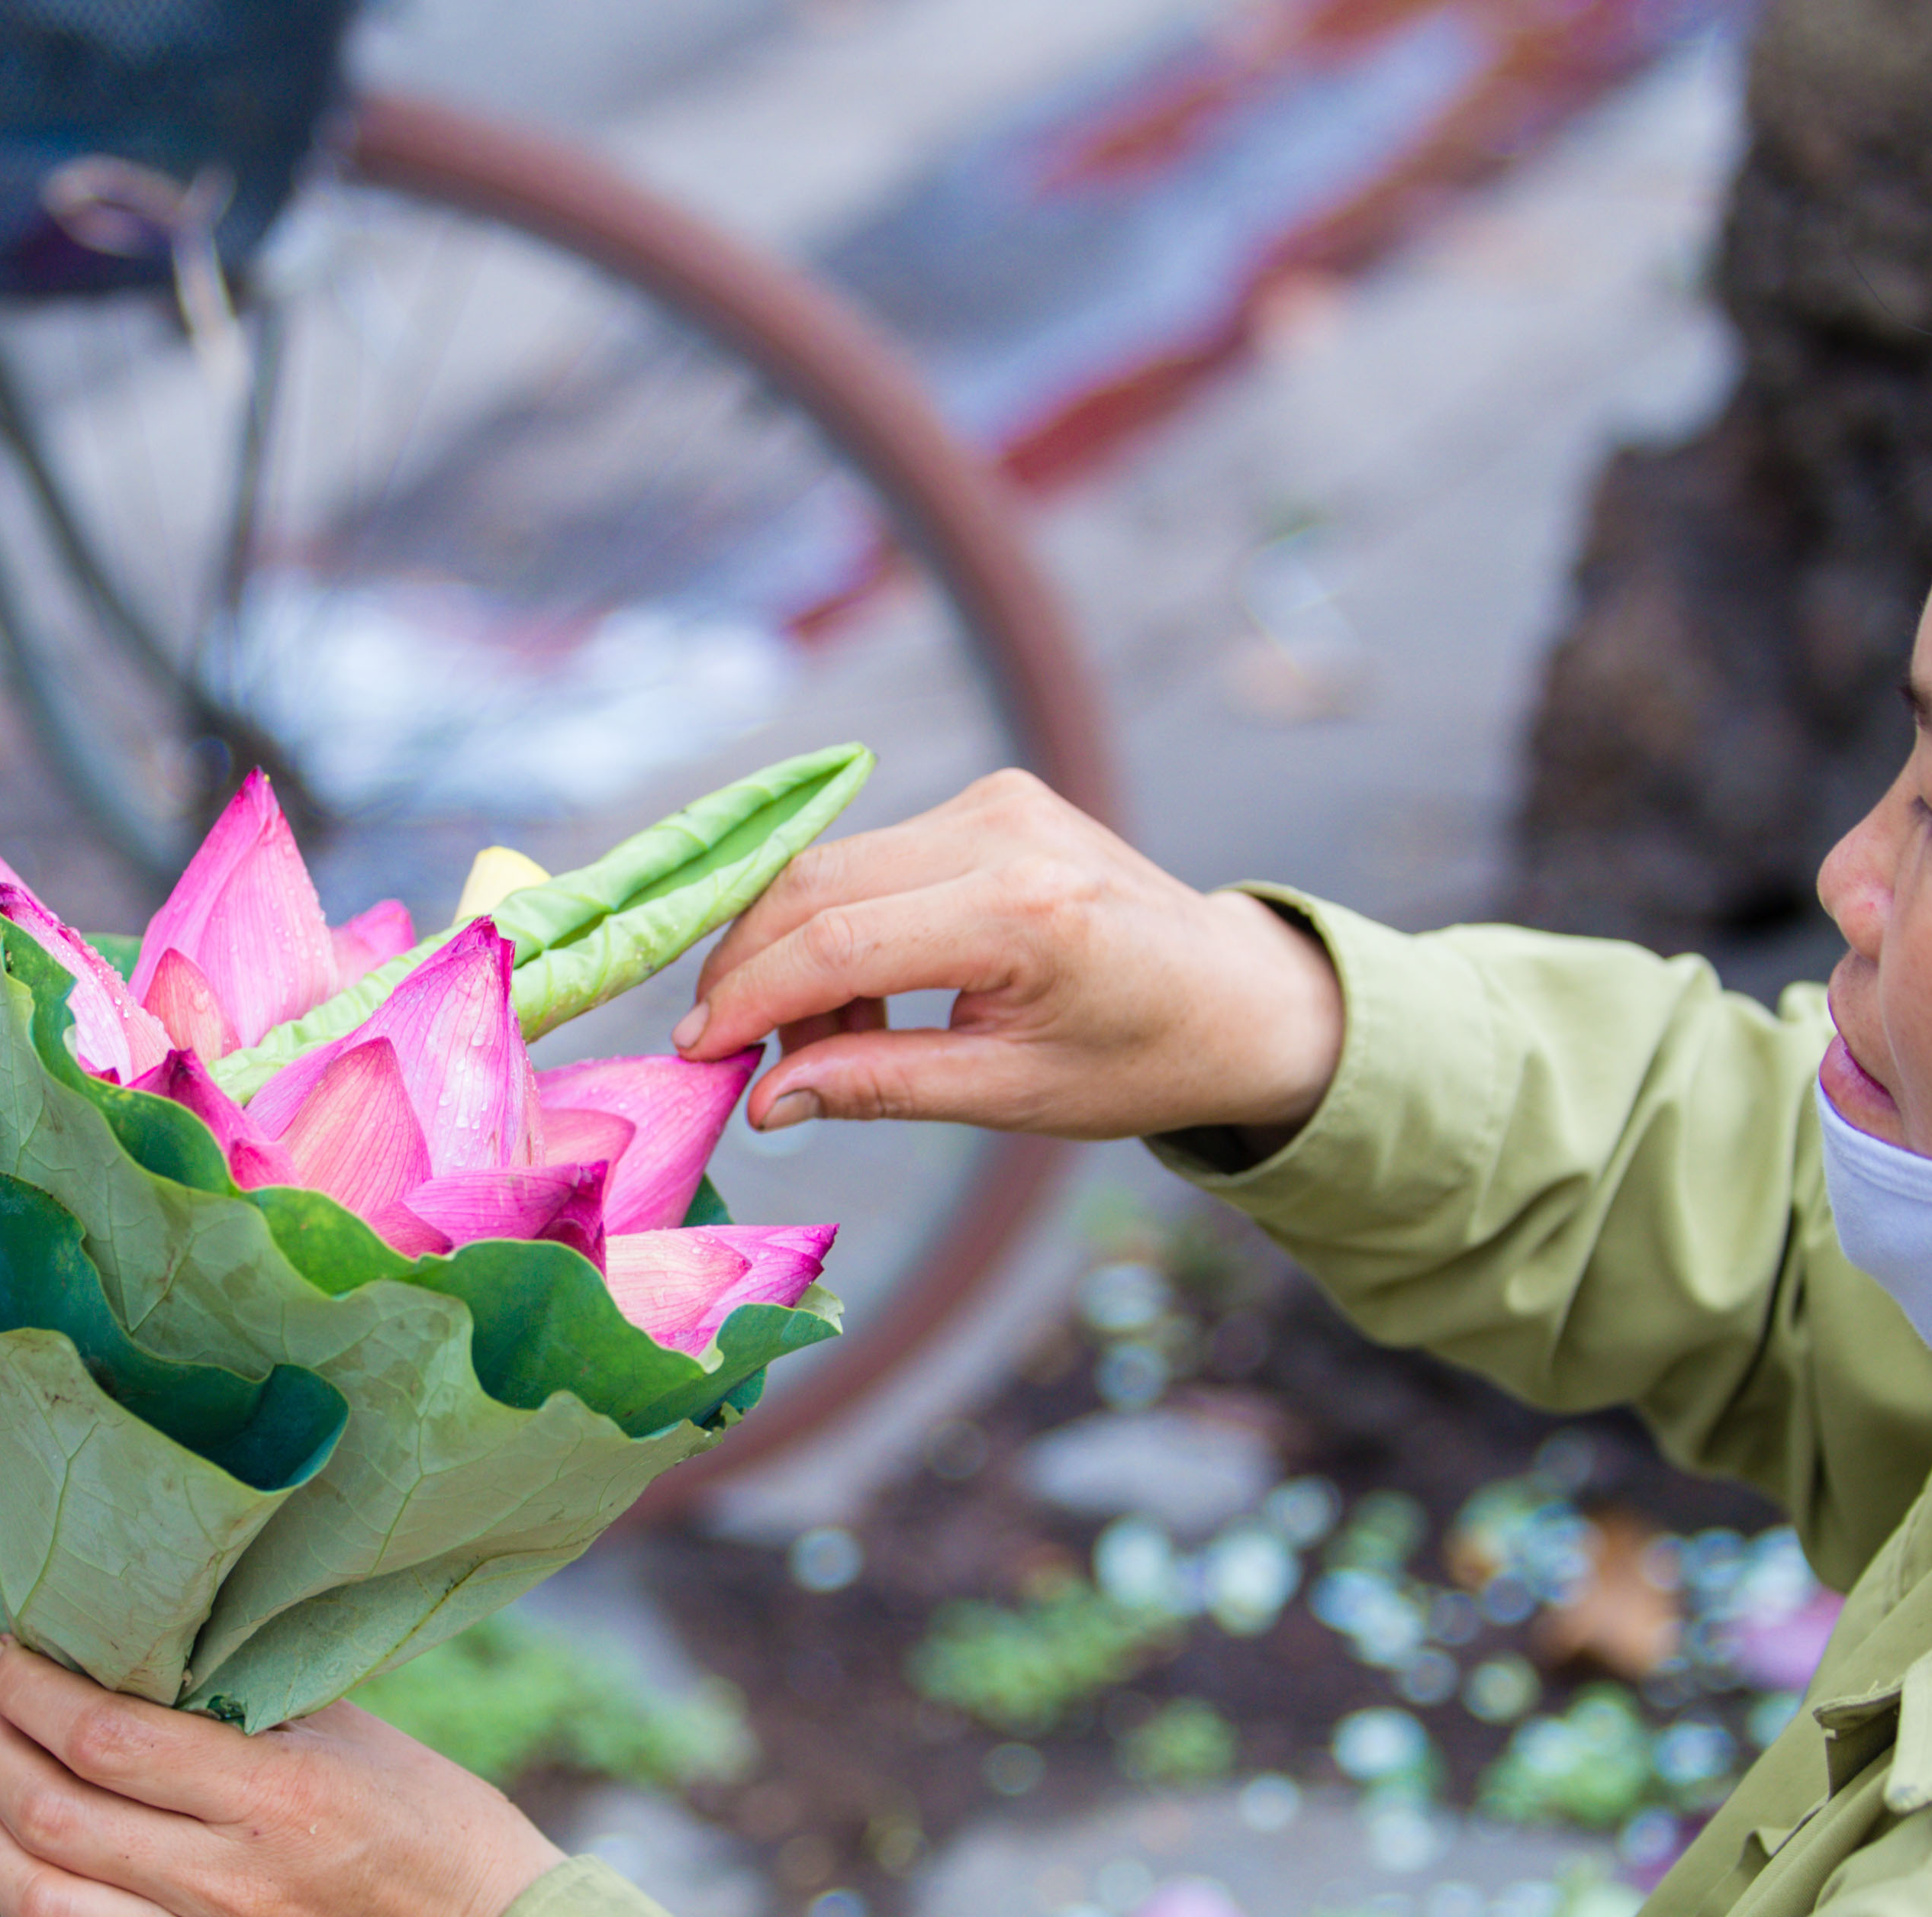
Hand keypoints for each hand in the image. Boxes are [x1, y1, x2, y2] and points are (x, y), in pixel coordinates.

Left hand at [0, 1638, 565, 1916]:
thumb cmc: (429, 1819)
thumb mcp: (351, 1731)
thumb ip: (244, 1699)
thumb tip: (135, 1660)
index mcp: (273, 1796)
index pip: (105, 1737)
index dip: (30, 1689)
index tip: (4, 1655)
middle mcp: (228, 1885)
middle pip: (56, 1815)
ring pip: (44, 1910)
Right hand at [672, 771, 1342, 1144]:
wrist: (1235, 996)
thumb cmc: (1139, 1060)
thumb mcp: (1013, 1099)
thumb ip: (881, 1088)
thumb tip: (763, 1103)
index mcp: (1025, 913)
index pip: (839, 942)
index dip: (750, 1000)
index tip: (696, 1055)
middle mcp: (1006, 833)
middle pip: (817, 886)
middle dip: (751, 973)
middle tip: (725, 1055)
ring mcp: (999, 801)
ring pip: (834, 869)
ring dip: (796, 957)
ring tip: (822, 1048)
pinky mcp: (993, 798)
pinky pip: (876, 859)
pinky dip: (844, 929)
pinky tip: (865, 1001)